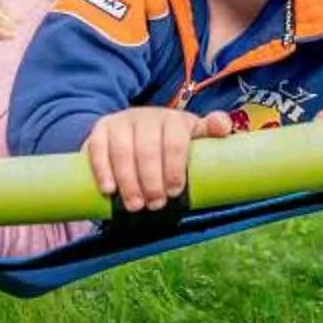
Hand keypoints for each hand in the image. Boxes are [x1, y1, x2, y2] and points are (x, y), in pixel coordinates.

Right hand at [86, 106, 232, 212]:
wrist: (133, 129)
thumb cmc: (169, 141)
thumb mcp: (191, 135)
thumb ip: (209, 131)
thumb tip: (224, 128)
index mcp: (173, 120)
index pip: (175, 140)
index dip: (175, 167)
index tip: (174, 192)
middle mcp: (146, 116)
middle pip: (147, 148)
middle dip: (152, 180)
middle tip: (155, 204)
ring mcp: (122, 122)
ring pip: (123, 150)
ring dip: (128, 180)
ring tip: (135, 205)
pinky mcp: (101, 130)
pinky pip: (98, 148)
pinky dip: (102, 170)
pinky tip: (109, 190)